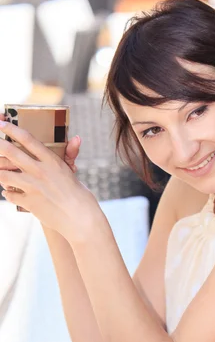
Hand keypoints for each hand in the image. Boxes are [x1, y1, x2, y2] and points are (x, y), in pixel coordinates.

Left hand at [0, 120, 101, 243]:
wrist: (80, 219)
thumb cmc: (80, 196)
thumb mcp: (72, 173)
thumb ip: (69, 155)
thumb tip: (77, 138)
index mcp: (51, 161)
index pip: (27, 139)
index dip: (11, 129)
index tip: (1, 123)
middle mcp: (39, 171)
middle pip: (10, 152)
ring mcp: (32, 187)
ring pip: (4, 175)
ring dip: (0, 172)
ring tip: (2, 171)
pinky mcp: (29, 202)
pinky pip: (10, 195)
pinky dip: (8, 193)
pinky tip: (10, 192)